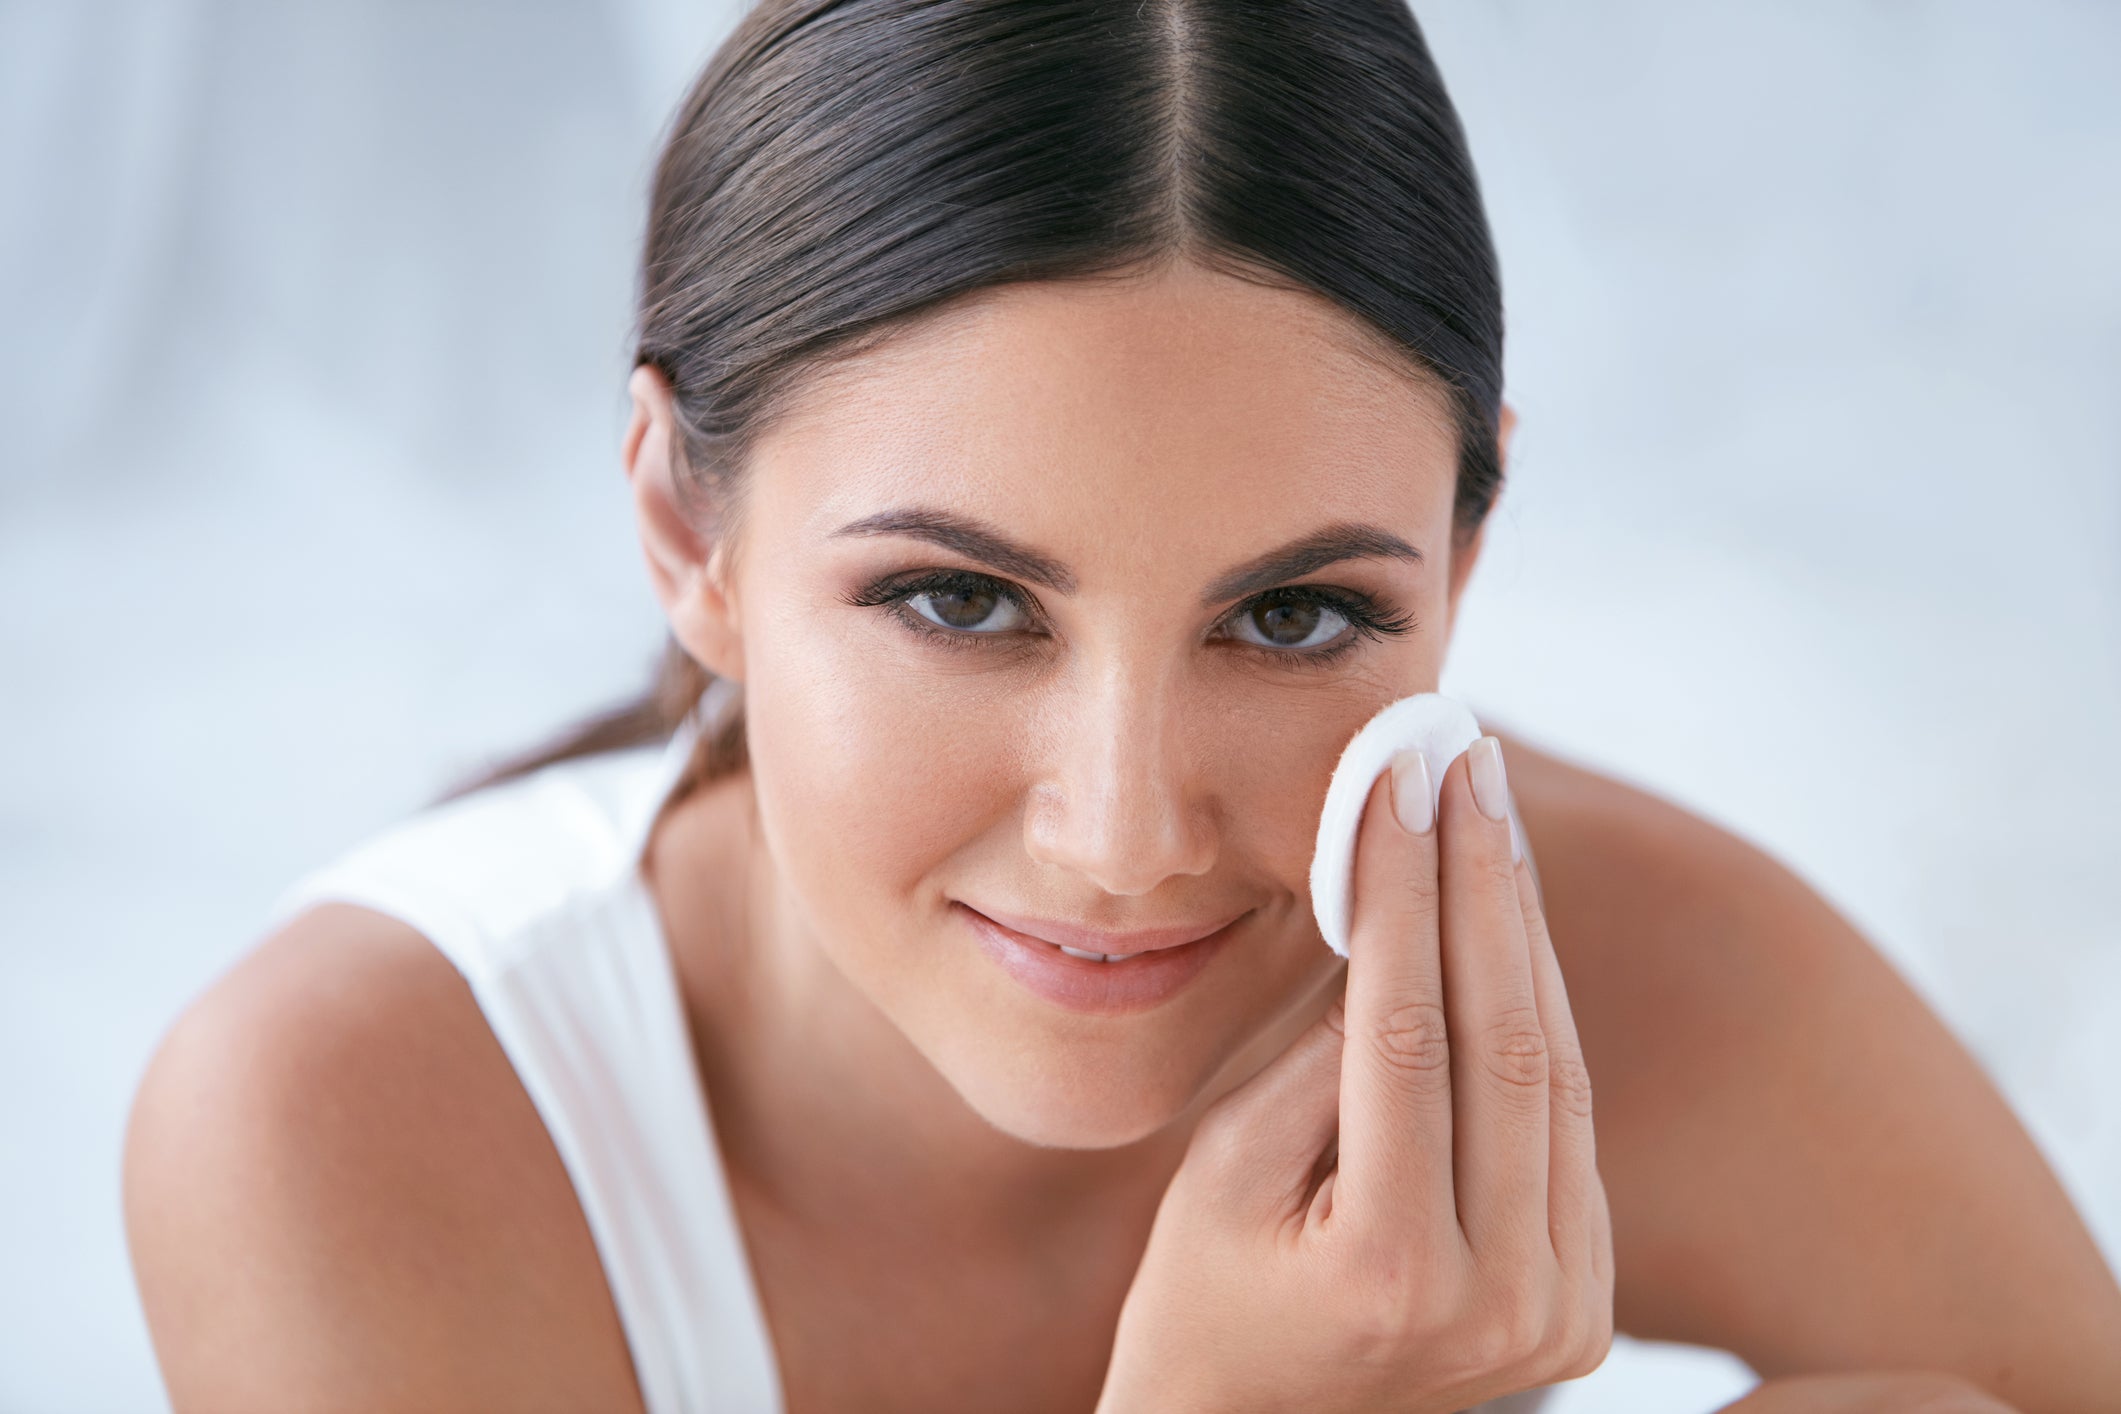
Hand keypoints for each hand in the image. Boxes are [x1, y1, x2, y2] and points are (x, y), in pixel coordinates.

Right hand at [1096, 737, 1613, 1413]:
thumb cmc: (1201, 1304)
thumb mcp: (1220, 1176)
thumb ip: (1314, 1061)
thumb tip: (1394, 921)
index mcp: (1389, 1268)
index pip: (1407, 1033)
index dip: (1407, 891)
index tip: (1398, 782)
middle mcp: (1503, 1298)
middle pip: (1506, 1041)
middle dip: (1482, 882)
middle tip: (1463, 762)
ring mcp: (1561, 1308)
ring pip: (1556, 1074)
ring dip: (1521, 934)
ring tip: (1488, 816)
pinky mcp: (1585, 1299)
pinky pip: (1568, 1125)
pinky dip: (1536, 1016)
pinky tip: (1507, 926)